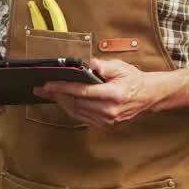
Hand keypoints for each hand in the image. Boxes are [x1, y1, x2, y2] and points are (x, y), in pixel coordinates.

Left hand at [34, 57, 162, 127]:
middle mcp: (109, 110)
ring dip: (61, 102)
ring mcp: (107, 119)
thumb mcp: (120, 67)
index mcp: (113, 95)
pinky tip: (63, 100)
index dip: (63, 88)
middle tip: (42, 88)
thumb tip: (89, 64)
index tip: (49, 84)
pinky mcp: (104, 124)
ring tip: (48, 93)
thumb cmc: (133, 79)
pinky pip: (82, 117)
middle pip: (76, 103)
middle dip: (57, 95)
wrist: (146, 95)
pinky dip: (70, 108)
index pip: (82, 91)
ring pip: (77, 112)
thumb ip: (103, 66)